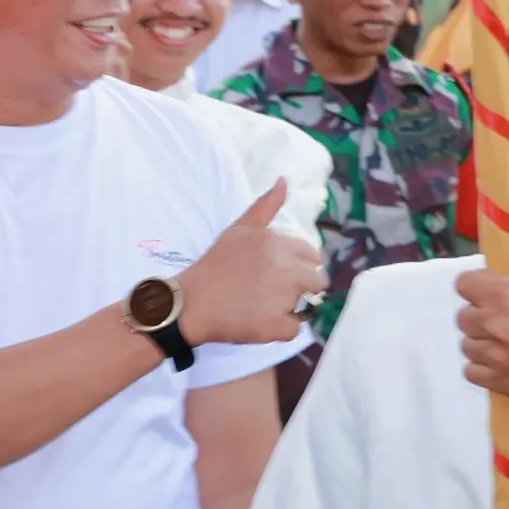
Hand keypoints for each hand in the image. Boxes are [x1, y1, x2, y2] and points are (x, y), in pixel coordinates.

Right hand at [173, 181, 325, 345]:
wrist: (190, 303)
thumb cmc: (215, 265)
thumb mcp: (240, 230)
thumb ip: (266, 206)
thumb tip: (284, 180)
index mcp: (280, 244)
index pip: (313, 256)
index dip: (297, 266)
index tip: (274, 272)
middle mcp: (287, 269)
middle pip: (317, 282)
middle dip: (300, 287)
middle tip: (270, 291)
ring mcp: (284, 299)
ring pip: (308, 306)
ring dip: (292, 307)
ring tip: (263, 305)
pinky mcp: (277, 326)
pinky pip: (294, 328)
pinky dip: (279, 328)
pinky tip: (258, 321)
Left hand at [455, 271, 508, 427]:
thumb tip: (505, 280)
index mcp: (508, 298)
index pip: (464, 283)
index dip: (473, 286)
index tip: (484, 292)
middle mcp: (495, 325)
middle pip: (462, 316)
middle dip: (480, 316)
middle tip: (504, 322)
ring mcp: (493, 356)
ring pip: (466, 344)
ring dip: (482, 343)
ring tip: (508, 346)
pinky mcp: (496, 381)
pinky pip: (470, 371)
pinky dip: (482, 368)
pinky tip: (503, 364)